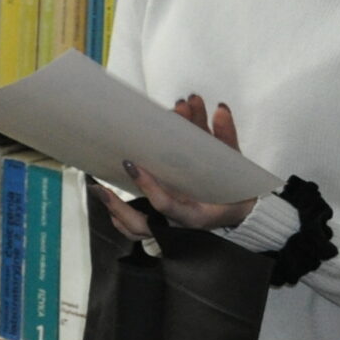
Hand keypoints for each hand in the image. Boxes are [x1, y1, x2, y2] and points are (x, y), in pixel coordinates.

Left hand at [97, 94, 255, 236]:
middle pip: (141, 226)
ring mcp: (167, 228)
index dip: (148, 186)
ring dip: (114, 211)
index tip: (132, 164)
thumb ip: (226, 137)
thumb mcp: (235, 163)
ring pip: (134, 230)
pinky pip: (135, 229)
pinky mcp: (161, 225)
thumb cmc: (236, 188)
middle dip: (119, 206)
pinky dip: (119, 218)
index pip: (165, 205)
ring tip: (96, 188)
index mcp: (196, 214)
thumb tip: (221, 108)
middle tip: (100, 184)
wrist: (242, 212)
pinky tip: (107, 198)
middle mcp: (178, 225)